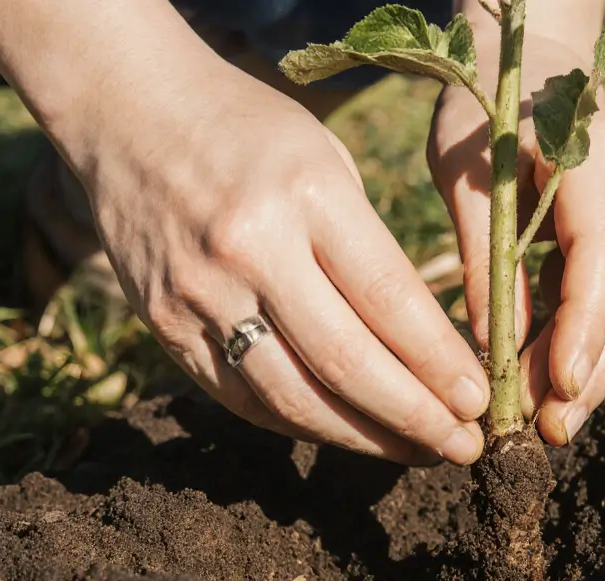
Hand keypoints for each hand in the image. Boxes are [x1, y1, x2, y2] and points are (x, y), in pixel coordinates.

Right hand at [66, 59, 488, 465]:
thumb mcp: (326, 159)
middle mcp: (249, 246)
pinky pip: (241, 397)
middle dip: (415, 417)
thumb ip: (367, 248)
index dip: (441, 362)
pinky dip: (300, 424)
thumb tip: (429, 347)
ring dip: (363, 438)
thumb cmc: (249, 128)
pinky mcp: (162, 323)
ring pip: (292, 397)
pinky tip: (346, 432)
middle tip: (464, 446)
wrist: (123, 104)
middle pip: (346, 362)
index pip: (390, 299)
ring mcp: (198, 291)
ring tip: (416, 451)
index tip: (480, 400)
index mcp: (306, 192)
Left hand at [429, 34, 604, 445]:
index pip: (603, 256)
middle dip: (595, 369)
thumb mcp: (459, 175)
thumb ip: (482, 257)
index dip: (583, 331)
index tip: (555, 393)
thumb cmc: (481, 114)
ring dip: (604, 368)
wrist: (532, 61)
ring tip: (552, 419)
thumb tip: (489, 350)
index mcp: (591, 153)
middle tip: (547, 429)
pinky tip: (564, 379)